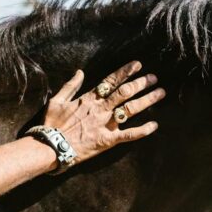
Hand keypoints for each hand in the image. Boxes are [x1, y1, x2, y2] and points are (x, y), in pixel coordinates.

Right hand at [44, 61, 164, 163]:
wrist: (50, 147)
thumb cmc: (51, 125)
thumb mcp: (57, 100)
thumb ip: (70, 86)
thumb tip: (80, 72)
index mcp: (89, 99)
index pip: (110, 81)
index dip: (125, 72)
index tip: (138, 65)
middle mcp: (100, 109)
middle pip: (125, 92)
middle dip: (141, 83)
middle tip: (154, 78)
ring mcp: (105, 124)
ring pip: (130, 109)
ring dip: (147, 100)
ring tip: (160, 93)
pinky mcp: (107, 140)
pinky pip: (128, 135)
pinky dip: (142, 131)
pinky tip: (155, 126)